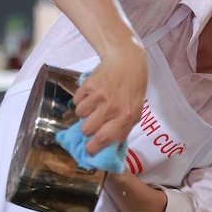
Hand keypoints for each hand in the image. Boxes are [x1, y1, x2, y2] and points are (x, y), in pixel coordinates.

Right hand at [72, 40, 147, 154]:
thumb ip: (122, 130)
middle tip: (92, 123)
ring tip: (95, 105)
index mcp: (126, 117)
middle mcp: (112, 107)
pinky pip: (76, 101)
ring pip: (79, 115)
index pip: (104, 139)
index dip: (93, 148)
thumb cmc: (133, 89)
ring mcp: (99, 96)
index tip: (88, 150)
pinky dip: (81, 100)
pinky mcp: (88, 85)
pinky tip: (92, 94)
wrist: (127, 61)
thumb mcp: (135, 111)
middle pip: (87, 129)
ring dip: (84, 113)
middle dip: (87, 129)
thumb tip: (107, 149)